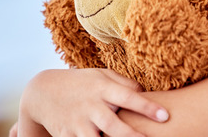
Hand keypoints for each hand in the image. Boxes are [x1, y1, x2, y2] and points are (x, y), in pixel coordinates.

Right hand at [16, 68, 168, 136]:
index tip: (164, 115)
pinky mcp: (66, 136)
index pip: (128, 97)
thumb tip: (147, 92)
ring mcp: (77, 123)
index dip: (146, 107)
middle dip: (131, 135)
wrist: (43, 92)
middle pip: (113, 125)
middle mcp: (90, 106)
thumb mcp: (102, 75)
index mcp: (102, 88)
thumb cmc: (83, 83)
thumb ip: (125, 83)